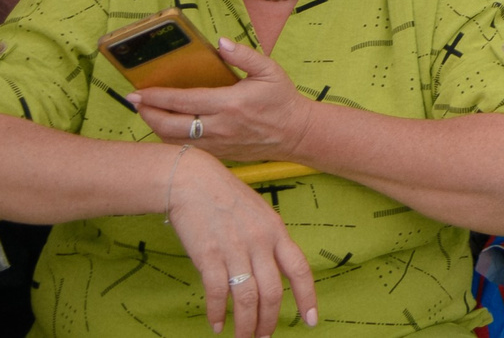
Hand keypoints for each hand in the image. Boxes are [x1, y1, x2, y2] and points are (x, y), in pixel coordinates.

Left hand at [133, 38, 315, 163]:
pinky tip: (164, 127)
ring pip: (174, 141)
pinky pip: (186, 149)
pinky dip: (170, 139)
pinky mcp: (218, 154)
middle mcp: (219, 126)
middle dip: (147, 113)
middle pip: (170, 125)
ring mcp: (217, 144)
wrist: (295, 133)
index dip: (158, 96)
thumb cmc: (281, 100)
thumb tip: (220, 42)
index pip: (184, 101)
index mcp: (229, 103)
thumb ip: (244, 55)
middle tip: (133, 102)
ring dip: (155, 127)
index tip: (139, 90)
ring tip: (145, 112)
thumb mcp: (270, 70)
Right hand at [161, 148, 318, 337]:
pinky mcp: (208, 255)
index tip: (310, 321)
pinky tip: (216, 323)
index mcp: (277, 231)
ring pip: (247, 298)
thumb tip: (275, 272)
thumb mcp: (259, 214)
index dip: (308, 298)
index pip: (300, 270)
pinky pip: (217, 292)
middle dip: (269, 321)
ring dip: (245, 325)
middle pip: (273, 292)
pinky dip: (217, 312)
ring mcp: (235, 249)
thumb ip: (269, 242)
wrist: (192, 181)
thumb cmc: (225, 197)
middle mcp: (260, 242)